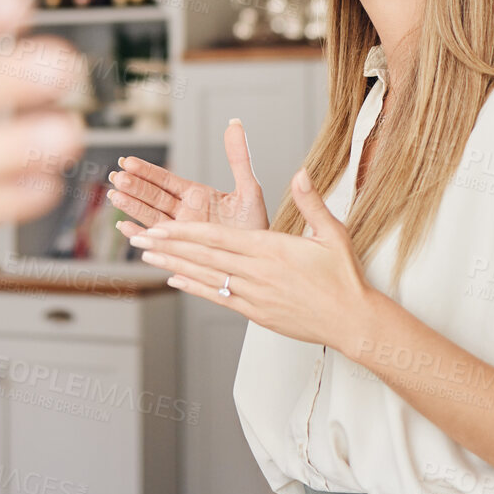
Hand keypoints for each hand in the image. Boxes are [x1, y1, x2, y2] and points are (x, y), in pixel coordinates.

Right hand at [108, 120, 267, 242]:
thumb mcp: (249, 189)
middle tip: (116, 177)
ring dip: (132, 207)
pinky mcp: (180, 252)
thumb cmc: (255, 226)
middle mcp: (184, 213)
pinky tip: (125, 227)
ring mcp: (180, 233)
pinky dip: (141, 236)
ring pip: (151, 217)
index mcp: (196, 196)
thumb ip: (239, 158)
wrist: (260, 261)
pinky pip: (157, 243)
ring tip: (114, 196)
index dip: (146, 171)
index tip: (127, 161)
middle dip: (134, 187)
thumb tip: (235, 124)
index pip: (166, 180)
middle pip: (153, 197)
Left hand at [130, 169, 373, 351]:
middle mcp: (257, 273)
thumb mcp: (332, 233)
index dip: (185, 232)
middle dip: (170, 246)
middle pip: (204, 257)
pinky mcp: (256, 313)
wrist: (352, 320)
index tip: (161, 225)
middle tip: (141, 237)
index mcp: (271, 250)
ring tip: (148, 255)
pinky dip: (195, 288)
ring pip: (206, 278)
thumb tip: (300, 172)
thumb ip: (310, 202)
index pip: (218, 239)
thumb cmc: (343, 277)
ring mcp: (254, 295)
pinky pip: (218, 298)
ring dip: (174, 265)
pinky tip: (175, 279)